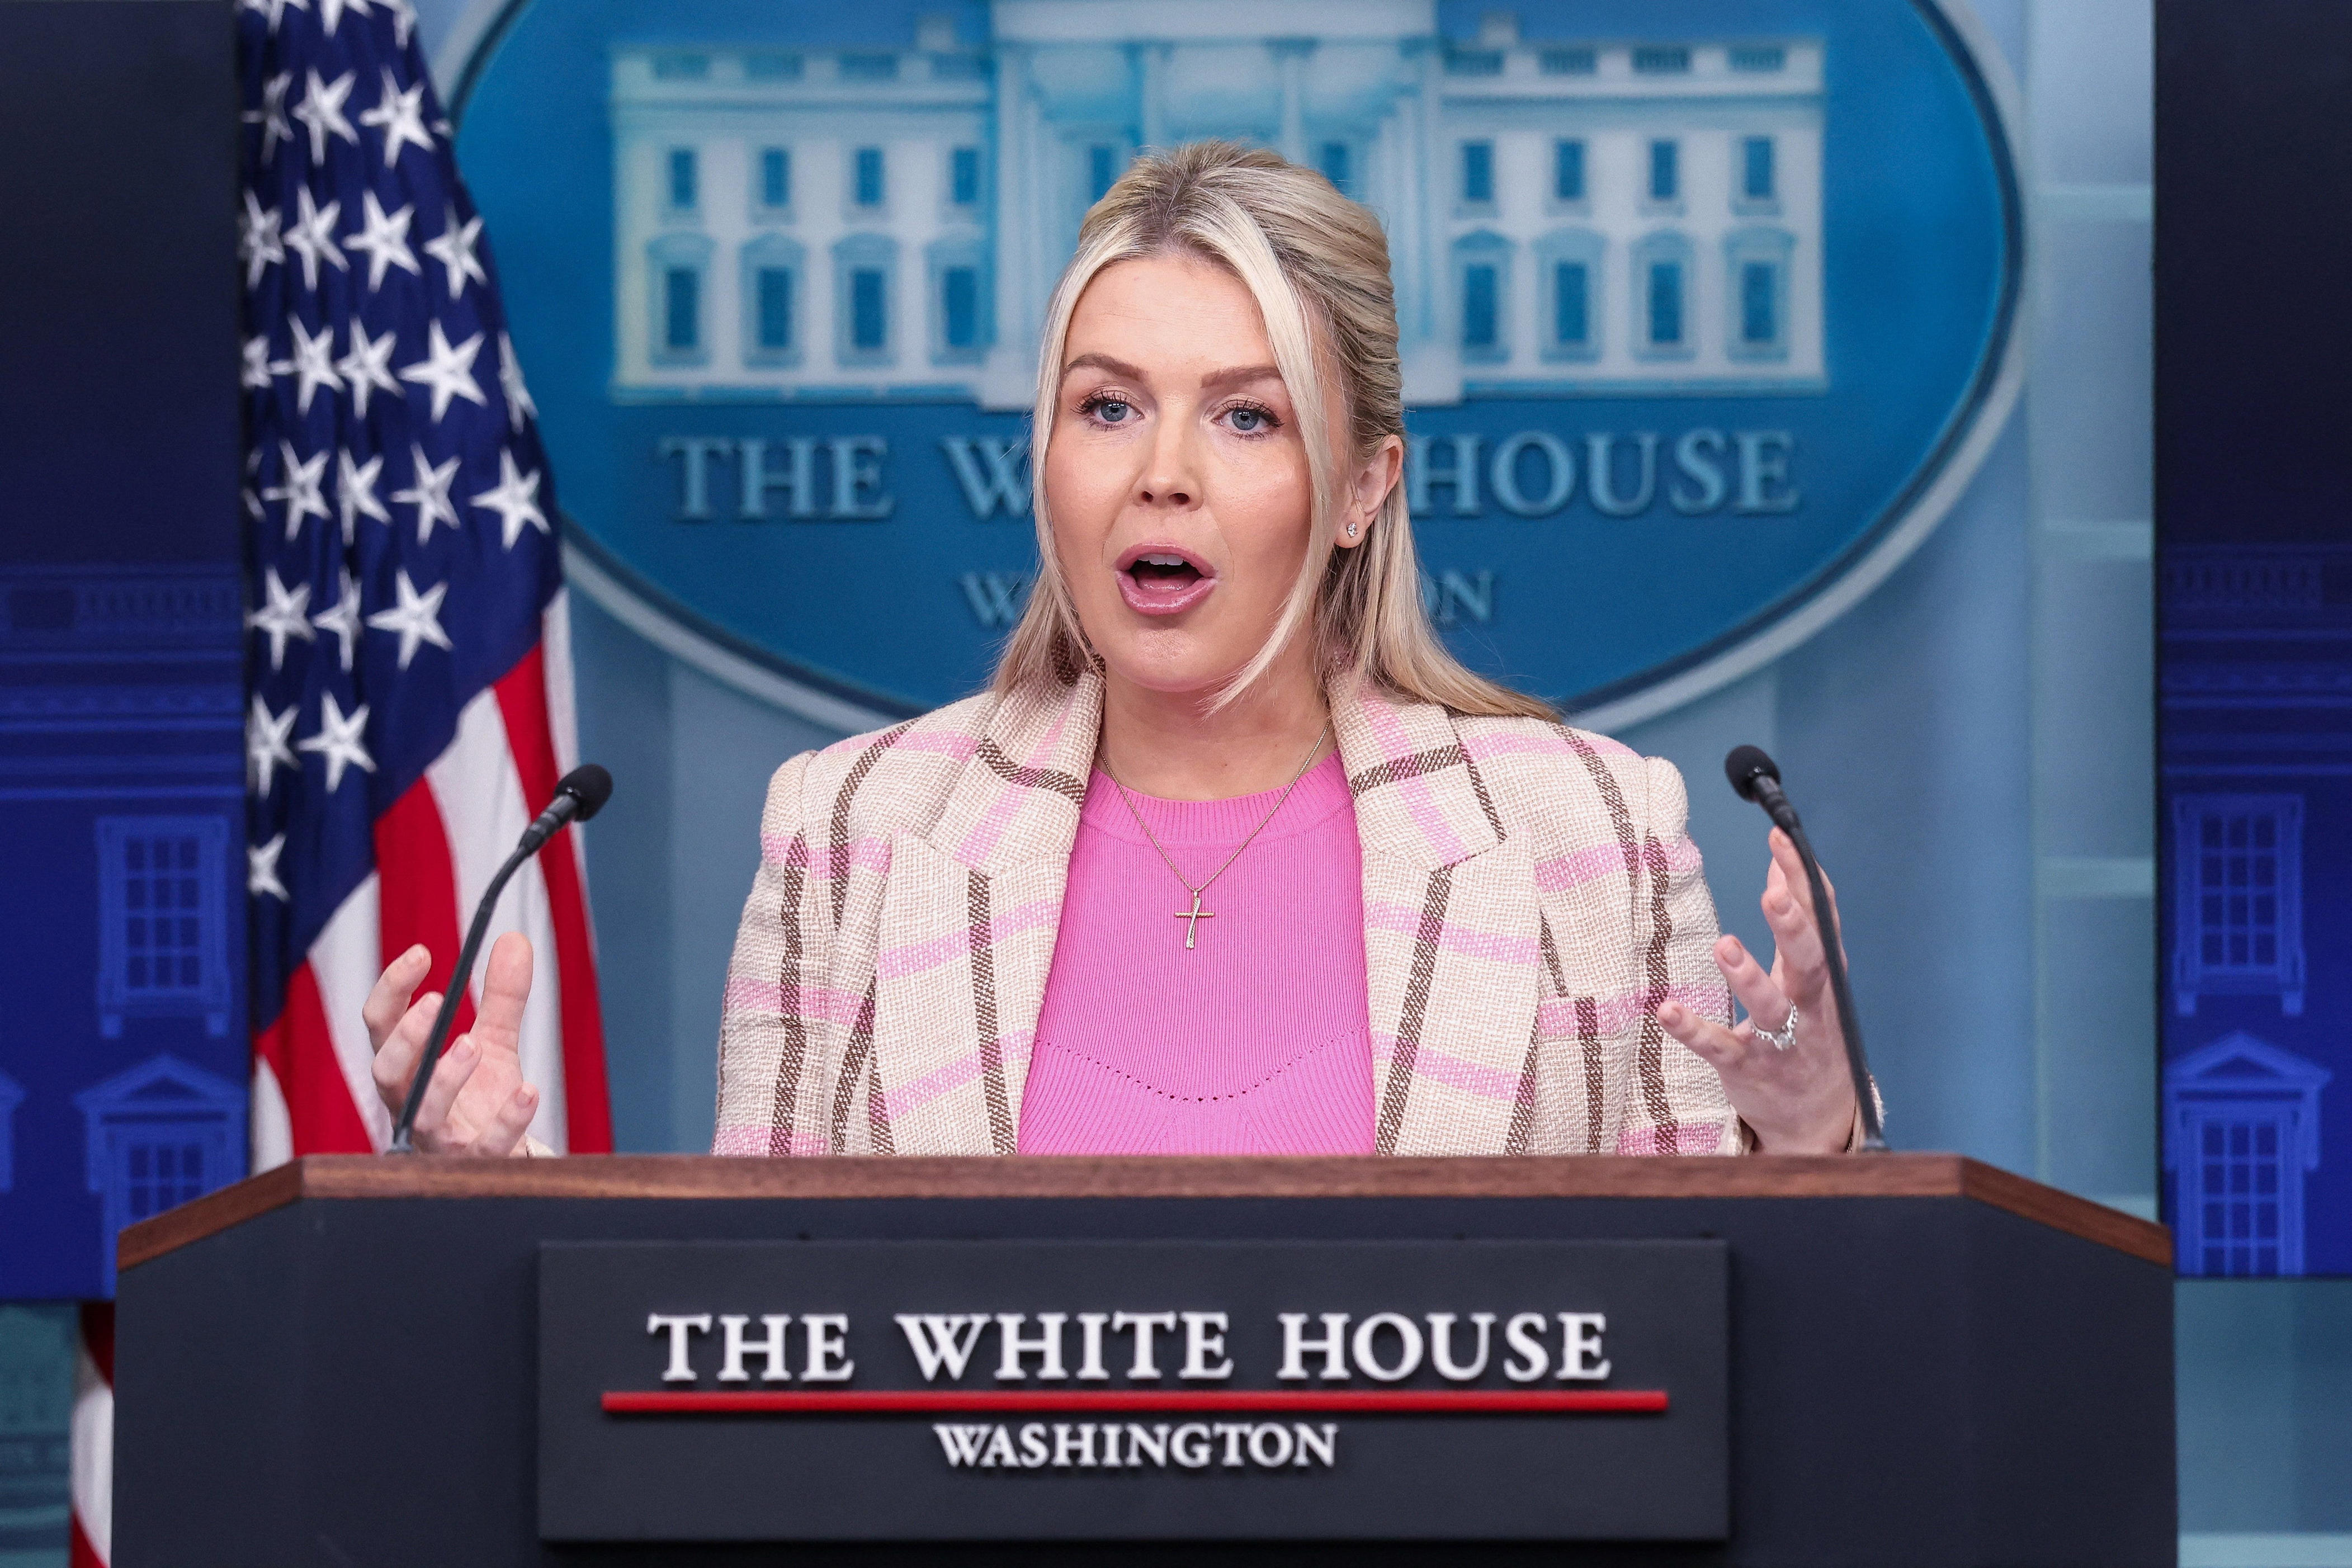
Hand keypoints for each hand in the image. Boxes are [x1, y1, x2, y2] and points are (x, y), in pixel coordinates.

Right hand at [363, 933, 541, 1155]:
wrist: (505, 1155)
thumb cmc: (482, 1098)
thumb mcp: (493, 1040)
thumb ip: (501, 995)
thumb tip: (514, 938)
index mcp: (407, 1067)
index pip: (381, 1025)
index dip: (392, 988)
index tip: (422, 953)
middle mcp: (412, 1102)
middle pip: (385, 1071)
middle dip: (405, 1037)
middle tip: (435, 1002)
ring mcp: (439, 1138)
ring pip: (421, 1114)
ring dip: (443, 1078)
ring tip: (471, 1045)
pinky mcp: (472, 1164)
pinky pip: (483, 1147)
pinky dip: (506, 1121)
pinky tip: (528, 1091)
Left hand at [1656, 827, 1859, 1152]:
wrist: (1819, 1116)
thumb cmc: (1808, 1029)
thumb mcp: (1808, 974)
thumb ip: (1796, 919)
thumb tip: (1784, 861)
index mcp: (1821, 977)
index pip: (1820, 921)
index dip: (1804, 880)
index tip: (1783, 838)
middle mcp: (1807, 1007)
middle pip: (1808, 963)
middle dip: (1793, 928)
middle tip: (1773, 894)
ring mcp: (1779, 1041)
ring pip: (1768, 1008)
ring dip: (1748, 977)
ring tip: (1725, 945)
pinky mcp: (1747, 1068)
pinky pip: (1719, 1048)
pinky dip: (1694, 1030)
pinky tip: (1667, 1010)